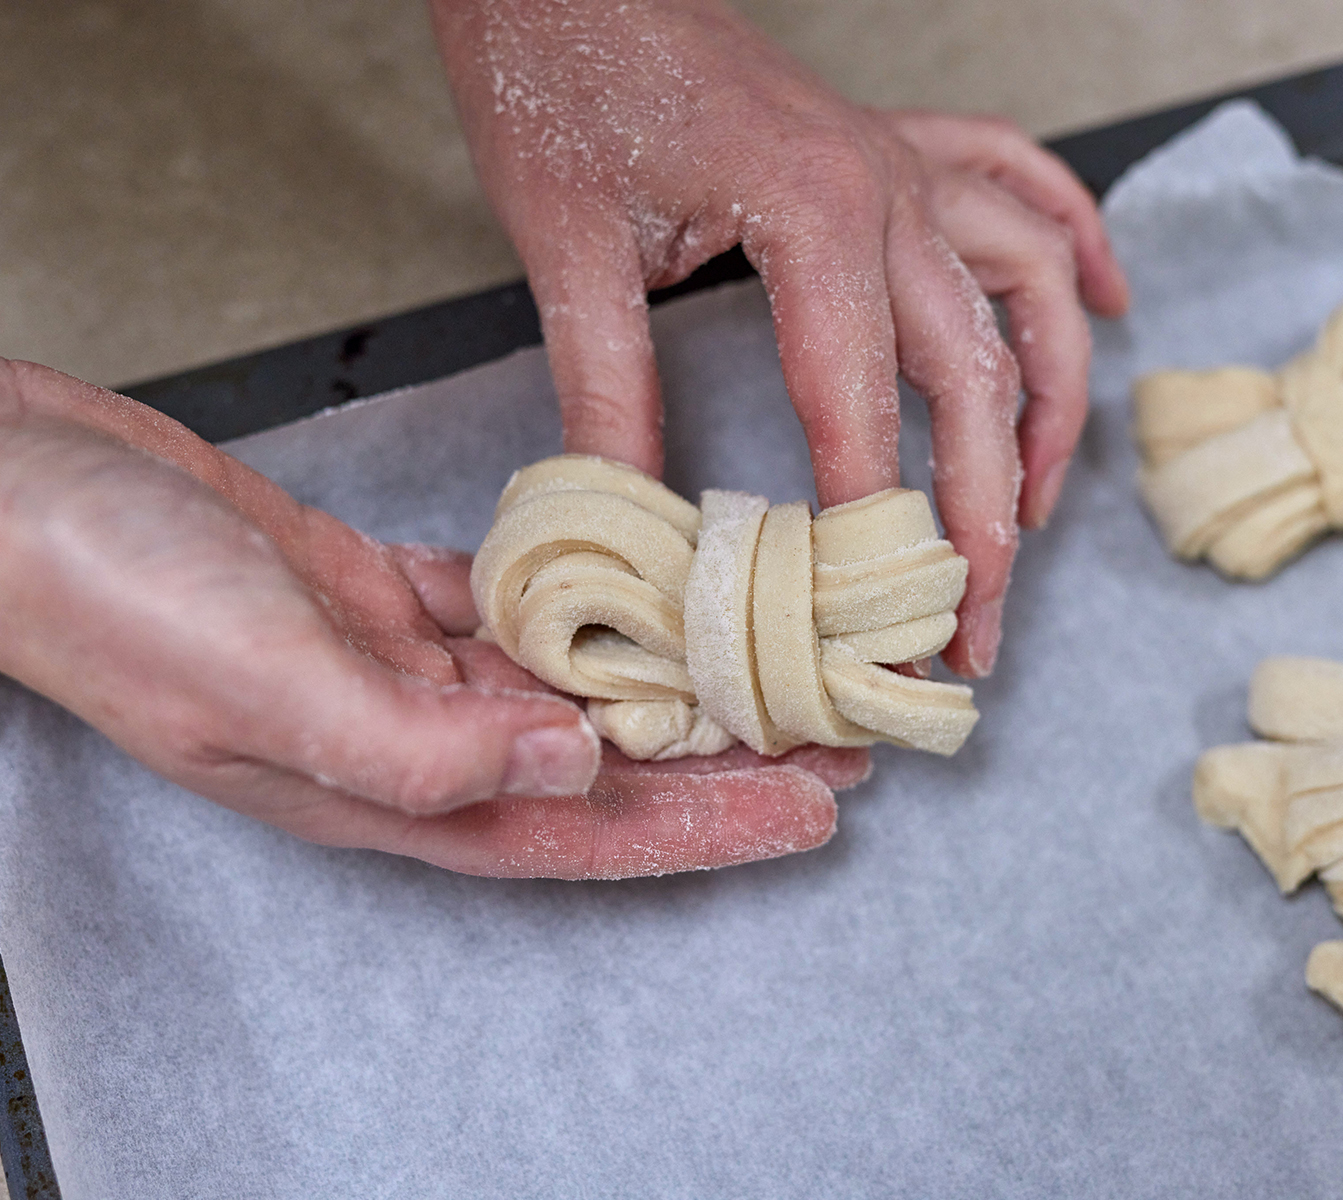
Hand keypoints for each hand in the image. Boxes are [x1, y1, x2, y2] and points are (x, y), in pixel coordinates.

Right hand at [0, 359, 867, 877]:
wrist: (15, 492)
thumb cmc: (115, 597)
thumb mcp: (269, 686)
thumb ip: (420, 745)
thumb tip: (572, 764)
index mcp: (388, 791)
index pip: (581, 835)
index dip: (703, 829)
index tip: (812, 812)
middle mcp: (406, 743)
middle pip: (595, 769)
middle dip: (717, 762)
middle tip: (831, 740)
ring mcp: (393, 669)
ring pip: (564, 689)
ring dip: (665, 682)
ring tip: (764, 666)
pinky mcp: (374, 596)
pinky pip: (506, 614)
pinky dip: (579, 603)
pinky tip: (641, 587)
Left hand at [430, 0, 1128, 676]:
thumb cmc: (557, 78)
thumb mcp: (566, 250)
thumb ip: (608, 390)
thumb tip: (630, 518)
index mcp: (811, 215)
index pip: (862, 414)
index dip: (879, 537)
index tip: (891, 633)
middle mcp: (885, 187)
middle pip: (976, 372)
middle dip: (986, 514)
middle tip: (976, 624)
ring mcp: (901, 159)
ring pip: (1035, 284)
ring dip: (1055, 400)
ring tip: (1039, 504)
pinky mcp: (893, 143)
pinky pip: (1025, 185)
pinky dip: (1079, 246)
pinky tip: (1110, 303)